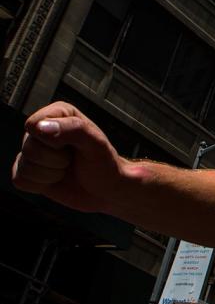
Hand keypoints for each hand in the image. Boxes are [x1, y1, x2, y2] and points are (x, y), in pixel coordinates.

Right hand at [11, 102, 125, 212]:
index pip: (34, 125)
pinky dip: (40, 185)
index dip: (52, 141)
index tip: (72, 146)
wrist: (106, 189)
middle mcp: (42, 129)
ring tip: (66, 169)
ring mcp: (33, 150)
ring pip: (24, 166)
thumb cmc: (104, 163)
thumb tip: (40, 128)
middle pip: (29, 149)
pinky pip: (19, 180)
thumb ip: (73, 129)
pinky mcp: (27, 170)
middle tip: (73, 160)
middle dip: (56, 161)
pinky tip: (55, 179)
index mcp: (59, 114)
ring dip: (50, 174)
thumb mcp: (96, 143)